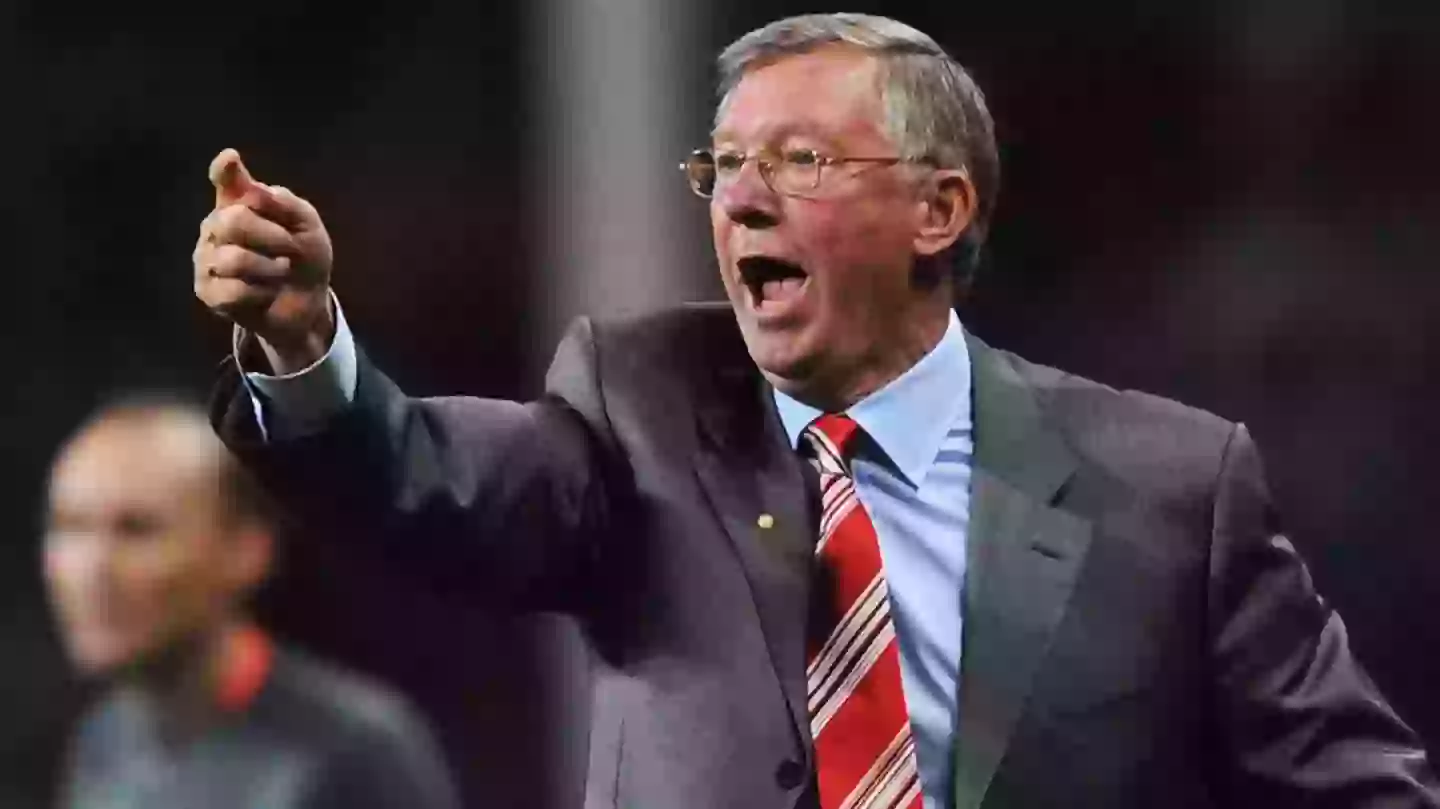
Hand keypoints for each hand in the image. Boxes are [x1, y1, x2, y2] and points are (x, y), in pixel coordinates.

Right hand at [194, 148, 334, 372]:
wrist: (307, 303)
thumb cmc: (304, 258)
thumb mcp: (309, 229)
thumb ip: (288, 206)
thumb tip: (257, 191)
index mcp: (239, 203)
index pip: (226, 181)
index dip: (225, 171)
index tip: (230, 160)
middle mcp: (215, 226)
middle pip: (234, 220)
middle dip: (272, 236)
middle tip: (291, 248)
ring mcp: (206, 258)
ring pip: (234, 258)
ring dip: (271, 268)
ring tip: (281, 272)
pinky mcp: (208, 292)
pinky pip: (233, 291)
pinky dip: (261, 293)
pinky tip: (265, 293)